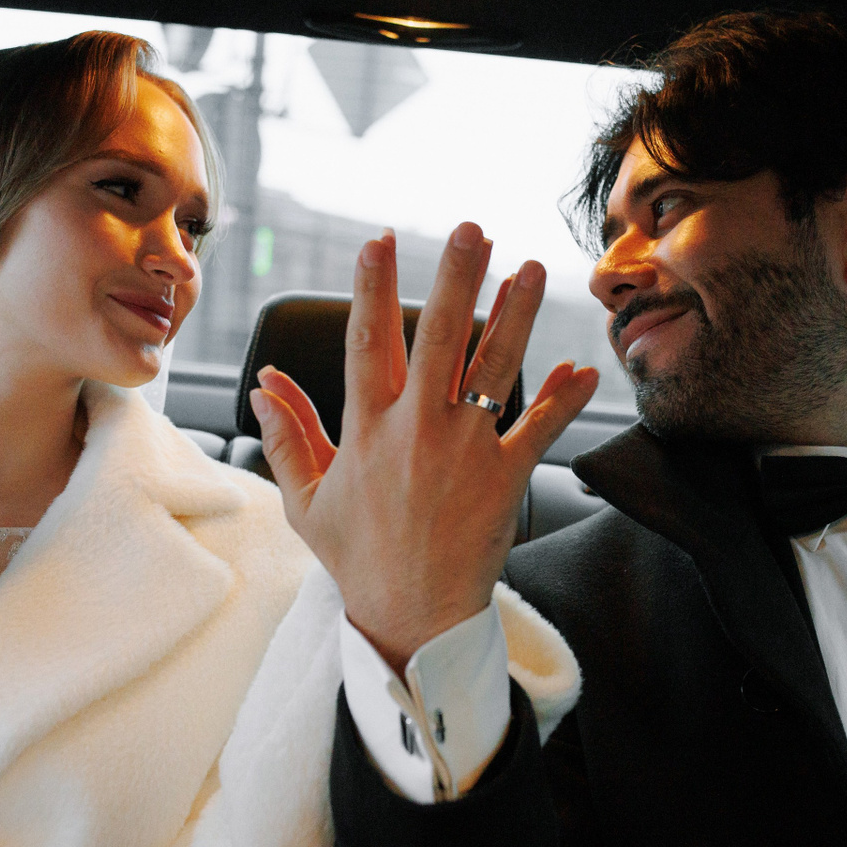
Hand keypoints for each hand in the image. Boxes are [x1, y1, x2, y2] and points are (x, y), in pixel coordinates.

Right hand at [251, 223, 599, 671]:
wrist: (411, 616)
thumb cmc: (358, 558)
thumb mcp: (306, 499)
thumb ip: (286, 435)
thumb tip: (264, 383)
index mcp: (367, 430)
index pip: (367, 342)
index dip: (373, 287)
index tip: (379, 240)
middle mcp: (418, 431)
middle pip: (440, 337)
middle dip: (457, 278)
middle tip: (473, 230)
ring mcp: (466, 452)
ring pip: (495, 368)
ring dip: (517, 315)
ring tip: (532, 270)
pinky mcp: (506, 479)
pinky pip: (542, 429)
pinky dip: (564, 398)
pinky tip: (582, 368)